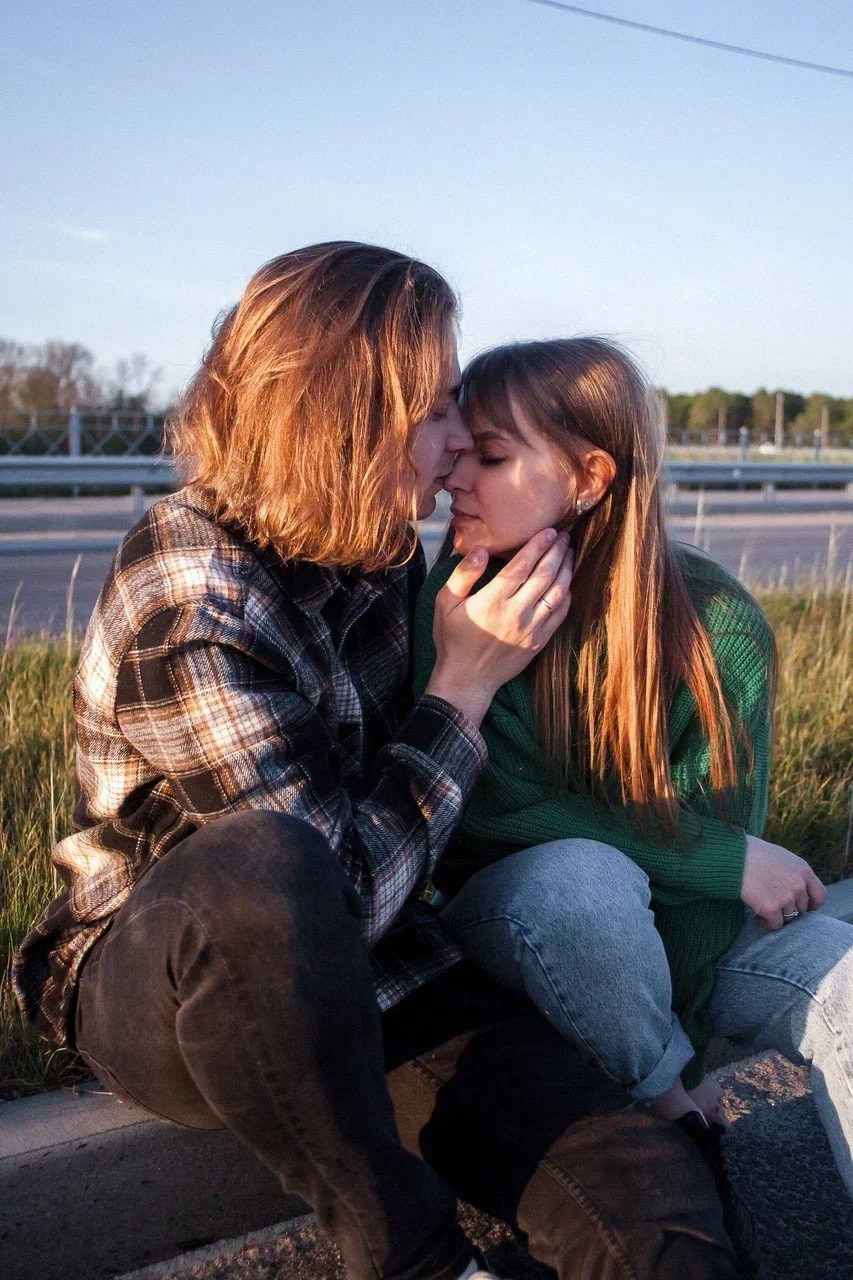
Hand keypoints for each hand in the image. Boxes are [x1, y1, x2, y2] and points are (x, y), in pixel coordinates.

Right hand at [425, 528, 573, 726]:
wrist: (467, 680)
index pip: (521, 566)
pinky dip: (567, 595)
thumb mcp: (444, 604)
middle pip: (544, 575)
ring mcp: (531, 629)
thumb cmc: (452, 639)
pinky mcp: (539, 642)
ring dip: (566, 570)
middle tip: (563, 536)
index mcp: (492, 601)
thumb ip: (462, 575)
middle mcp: (516, 613)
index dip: (537, 546)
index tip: (548, 531)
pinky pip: (560, 614)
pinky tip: (566, 582)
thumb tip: (481, 551)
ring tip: (568, 553)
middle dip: (556, 552)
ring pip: (557, 593)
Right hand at [740, 834, 826, 929]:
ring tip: (763, 906)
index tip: (802, 907)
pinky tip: (758, 915)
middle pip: (802, 908)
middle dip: (789, 908)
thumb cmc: (752, 853)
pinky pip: (775, 925)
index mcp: (803, 869)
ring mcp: (786, 897)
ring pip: (789, 918)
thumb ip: (794, 872)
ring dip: (777, 915)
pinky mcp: (770, 908)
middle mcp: (798, 884)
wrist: (732, 856)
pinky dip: (767, 923)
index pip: (820, 895)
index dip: (812, 904)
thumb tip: (799, 889)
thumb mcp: (781, 856)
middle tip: (773, 903)